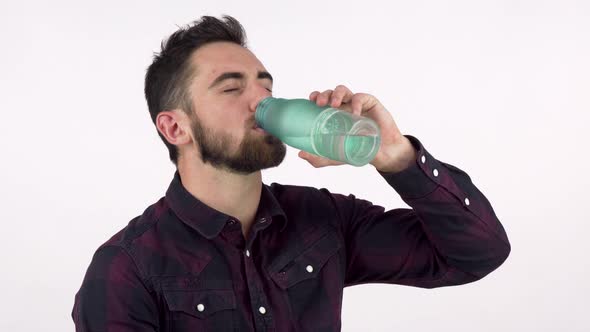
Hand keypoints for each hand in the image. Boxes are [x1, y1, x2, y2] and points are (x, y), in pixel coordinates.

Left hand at [298, 85, 416, 172]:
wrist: (382, 154)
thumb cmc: (358, 151)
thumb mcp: (336, 156)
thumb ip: (319, 158)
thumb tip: (300, 154)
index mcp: (334, 115)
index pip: (322, 100)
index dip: (316, 96)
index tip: (310, 100)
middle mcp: (344, 107)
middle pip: (330, 93)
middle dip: (323, 94)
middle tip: (320, 103)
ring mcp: (357, 104)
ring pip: (344, 91)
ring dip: (337, 94)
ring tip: (335, 104)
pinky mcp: (371, 104)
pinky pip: (361, 98)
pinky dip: (356, 103)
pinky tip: (354, 113)